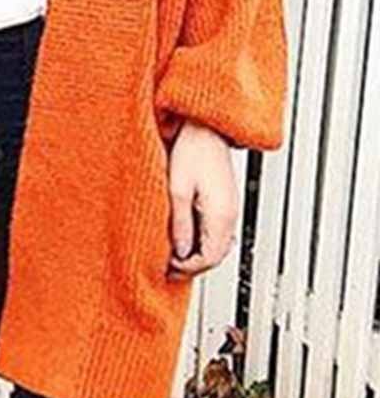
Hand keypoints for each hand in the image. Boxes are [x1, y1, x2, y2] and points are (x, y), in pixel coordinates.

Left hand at [167, 120, 239, 275]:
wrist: (204, 129)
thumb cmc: (192, 151)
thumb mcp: (177, 190)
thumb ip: (179, 224)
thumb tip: (179, 251)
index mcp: (220, 215)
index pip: (209, 258)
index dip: (187, 268)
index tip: (167, 266)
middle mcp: (229, 216)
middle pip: (216, 256)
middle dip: (192, 265)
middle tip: (168, 266)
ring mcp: (229, 209)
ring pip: (217, 246)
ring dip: (196, 254)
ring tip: (173, 253)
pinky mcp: (224, 202)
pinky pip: (216, 232)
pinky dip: (201, 241)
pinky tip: (185, 237)